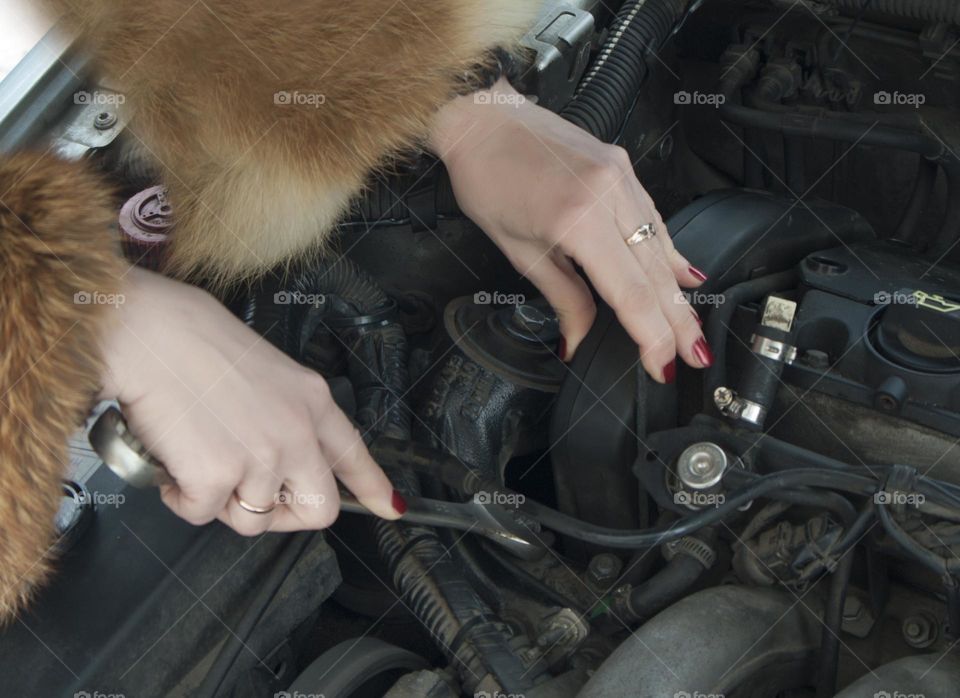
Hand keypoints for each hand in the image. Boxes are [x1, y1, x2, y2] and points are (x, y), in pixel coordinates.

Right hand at [99, 267, 402, 534]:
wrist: (147, 332)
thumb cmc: (190, 338)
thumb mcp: (265, 368)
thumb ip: (282, 411)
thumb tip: (271, 452)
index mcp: (311, 400)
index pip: (353, 453)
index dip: (372, 486)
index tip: (389, 507)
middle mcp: (296, 433)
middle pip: (318, 509)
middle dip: (285, 516)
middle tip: (251, 499)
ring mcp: (261, 458)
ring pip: (252, 520)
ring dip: (222, 503)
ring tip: (198, 464)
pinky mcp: (216, 478)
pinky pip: (202, 515)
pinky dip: (181, 499)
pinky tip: (172, 467)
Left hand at [430, 79, 711, 382]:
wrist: (483, 120)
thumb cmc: (488, 178)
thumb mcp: (520, 251)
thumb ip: (562, 297)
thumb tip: (578, 338)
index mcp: (578, 220)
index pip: (631, 293)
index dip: (651, 336)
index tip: (662, 365)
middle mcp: (608, 194)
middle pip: (655, 274)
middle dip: (678, 322)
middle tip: (694, 357)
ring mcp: (620, 176)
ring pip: (660, 247)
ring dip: (677, 294)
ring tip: (690, 329)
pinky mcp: (623, 167)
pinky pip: (654, 219)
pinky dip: (667, 252)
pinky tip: (684, 277)